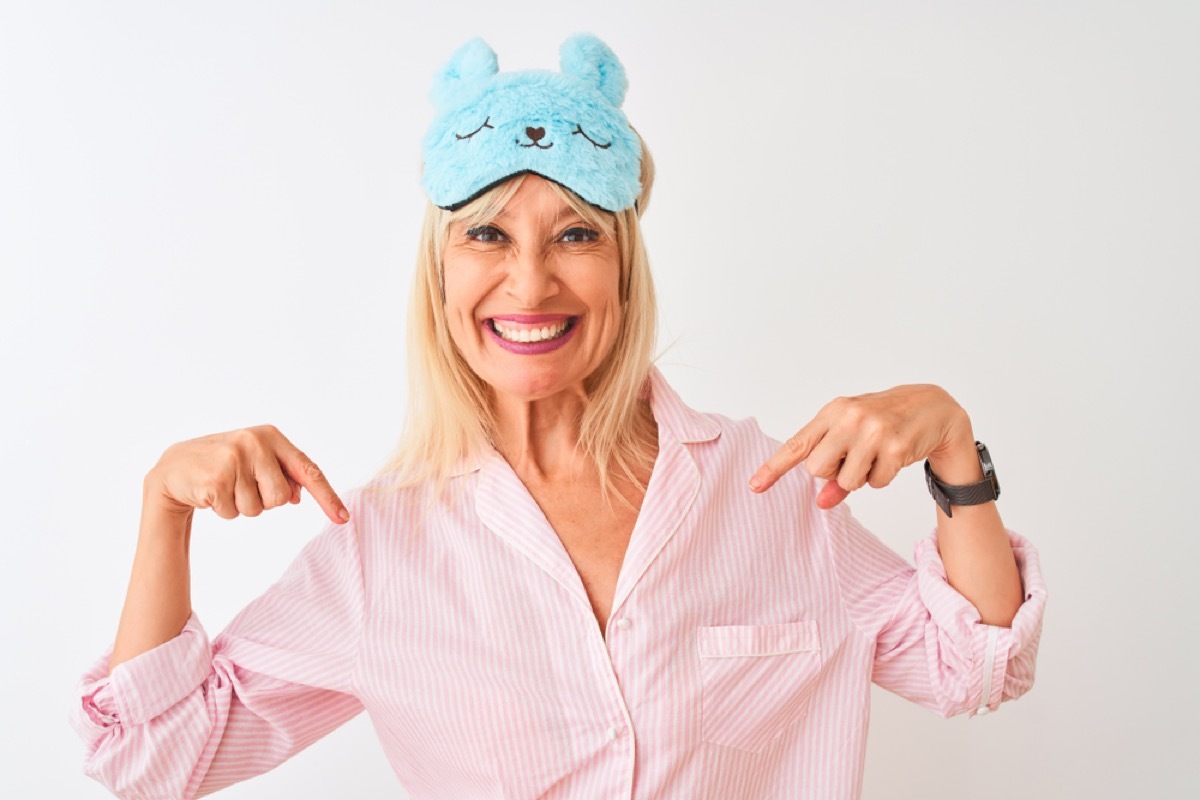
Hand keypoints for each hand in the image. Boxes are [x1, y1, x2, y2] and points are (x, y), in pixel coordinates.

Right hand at [143, 424, 349, 523]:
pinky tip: (210, 494)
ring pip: (258, 509)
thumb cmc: (223, 465)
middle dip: (263, 501)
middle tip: (240, 486)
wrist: (175, 467)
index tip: (343, 519)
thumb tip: (297, 496)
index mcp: (271, 436)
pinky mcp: (215, 480)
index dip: (326, 497)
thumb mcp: (255, 461)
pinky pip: (234, 513)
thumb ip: (281, 474)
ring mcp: (234, 459)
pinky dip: (223, 511)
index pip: (308, 470)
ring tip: (224, 487)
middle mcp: (255, 443)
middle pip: (281, 498)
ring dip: (241, 507)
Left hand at [749, 385, 973, 508]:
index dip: (774, 468)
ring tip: (876, 455)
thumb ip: (835, 468)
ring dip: (861, 478)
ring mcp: (873, 431)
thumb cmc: (884, 422)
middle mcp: (850, 417)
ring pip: (847, 481)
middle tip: (853, 458)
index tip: (754, 485)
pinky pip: (875, 484)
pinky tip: (894, 456)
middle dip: (833, 473)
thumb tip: (822, 502)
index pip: (797, 444)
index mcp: (833, 411)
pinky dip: (883, 478)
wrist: (932, 407)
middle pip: (817, 470)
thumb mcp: (855, 438)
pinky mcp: (895, 447)